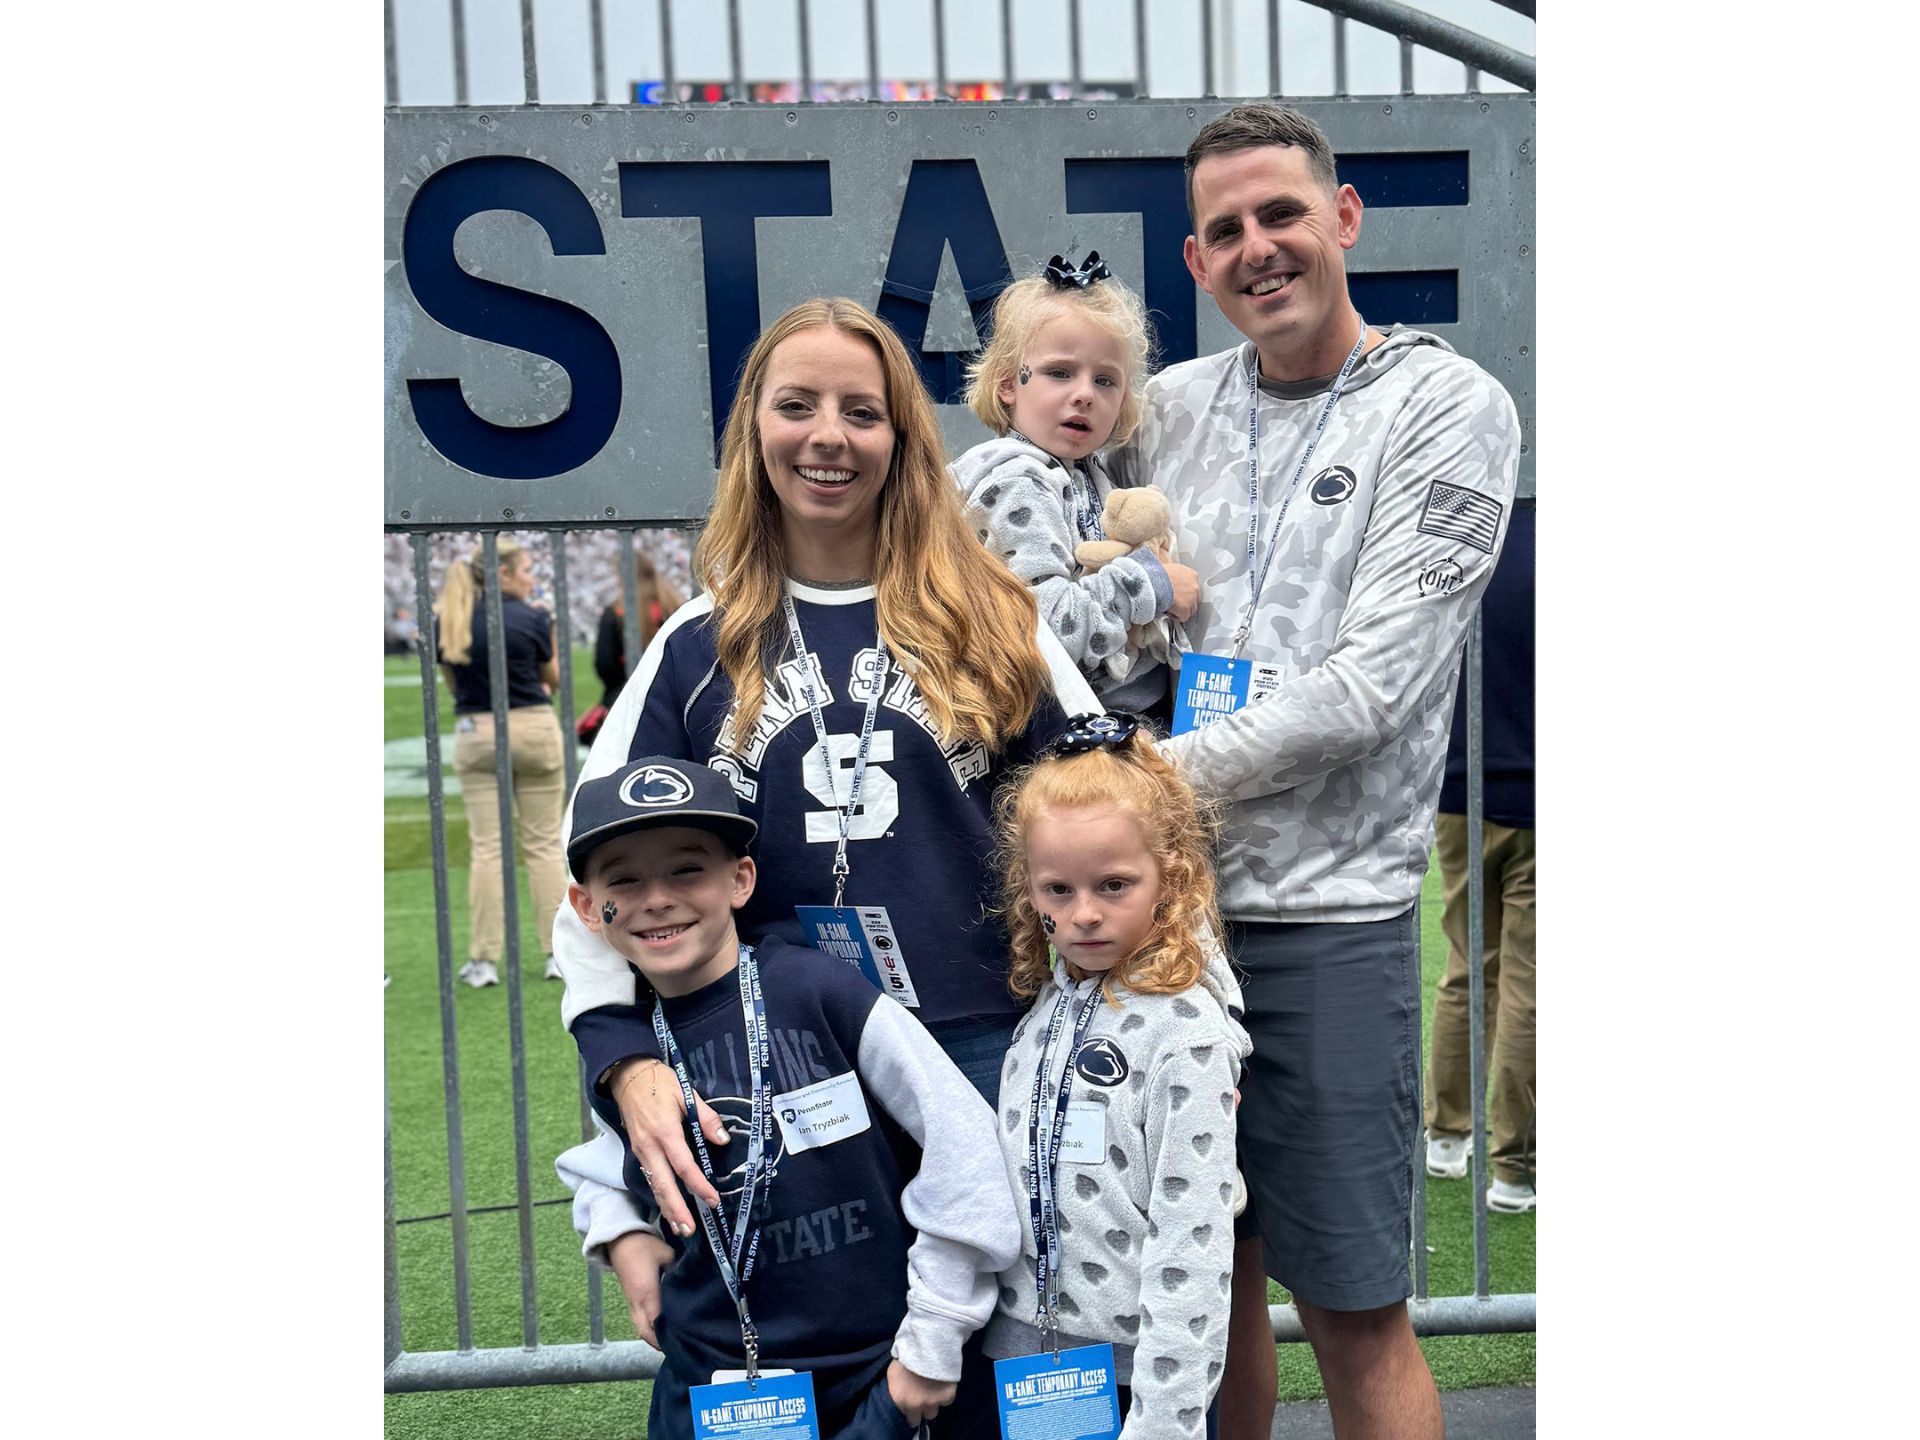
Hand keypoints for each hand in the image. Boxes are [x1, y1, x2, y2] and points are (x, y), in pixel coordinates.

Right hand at [605, 1230, 674, 1347]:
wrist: (620, 1240)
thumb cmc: (644, 1246)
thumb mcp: (667, 1254)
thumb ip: (679, 1270)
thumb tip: (691, 1283)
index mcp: (647, 1292)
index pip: (656, 1321)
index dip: (667, 1334)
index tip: (682, 1341)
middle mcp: (637, 1302)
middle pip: (645, 1332)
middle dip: (659, 1342)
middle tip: (676, 1346)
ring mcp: (631, 1302)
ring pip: (640, 1328)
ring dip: (652, 1337)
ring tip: (669, 1341)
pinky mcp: (630, 1299)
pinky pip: (638, 1320)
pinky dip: (647, 1328)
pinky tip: (659, 1329)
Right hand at [611, 1058, 730, 1238]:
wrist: (627, 1076)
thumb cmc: (659, 1082)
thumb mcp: (685, 1093)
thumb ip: (705, 1117)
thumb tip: (723, 1139)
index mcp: (665, 1131)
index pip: (684, 1165)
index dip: (699, 1185)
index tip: (713, 1199)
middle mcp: (650, 1146)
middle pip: (663, 1184)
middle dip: (676, 1209)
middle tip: (690, 1229)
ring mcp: (641, 1151)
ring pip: (654, 1185)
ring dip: (666, 1208)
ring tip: (680, 1228)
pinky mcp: (638, 1151)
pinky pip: (649, 1178)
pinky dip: (660, 1196)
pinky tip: (668, 1209)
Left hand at [886, 1360, 955, 1425]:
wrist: (926, 1346)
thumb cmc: (906, 1356)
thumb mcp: (892, 1374)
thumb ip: (897, 1390)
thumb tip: (901, 1397)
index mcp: (901, 1401)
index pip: (907, 1418)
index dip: (911, 1412)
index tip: (913, 1406)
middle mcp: (917, 1406)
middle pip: (920, 1419)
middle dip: (921, 1411)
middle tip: (923, 1399)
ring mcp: (933, 1402)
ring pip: (934, 1412)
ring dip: (933, 1403)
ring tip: (933, 1390)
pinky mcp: (947, 1397)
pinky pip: (947, 1401)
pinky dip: (945, 1395)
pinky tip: (942, 1384)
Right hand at [1160, 559, 1200, 621]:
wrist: (1154, 582)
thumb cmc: (1157, 575)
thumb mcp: (1168, 568)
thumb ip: (1174, 575)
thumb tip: (1169, 577)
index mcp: (1191, 575)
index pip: (1192, 587)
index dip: (1184, 592)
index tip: (1178, 594)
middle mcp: (1194, 587)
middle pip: (1194, 599)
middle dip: (1185, 601)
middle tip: (1174, 602)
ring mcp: (1192, 599)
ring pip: (1190, 609)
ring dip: (1181, 610)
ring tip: (1171, 608)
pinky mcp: (1186, 609)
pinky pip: (1183, 617)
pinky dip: (1176, 617)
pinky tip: (1169, 613)